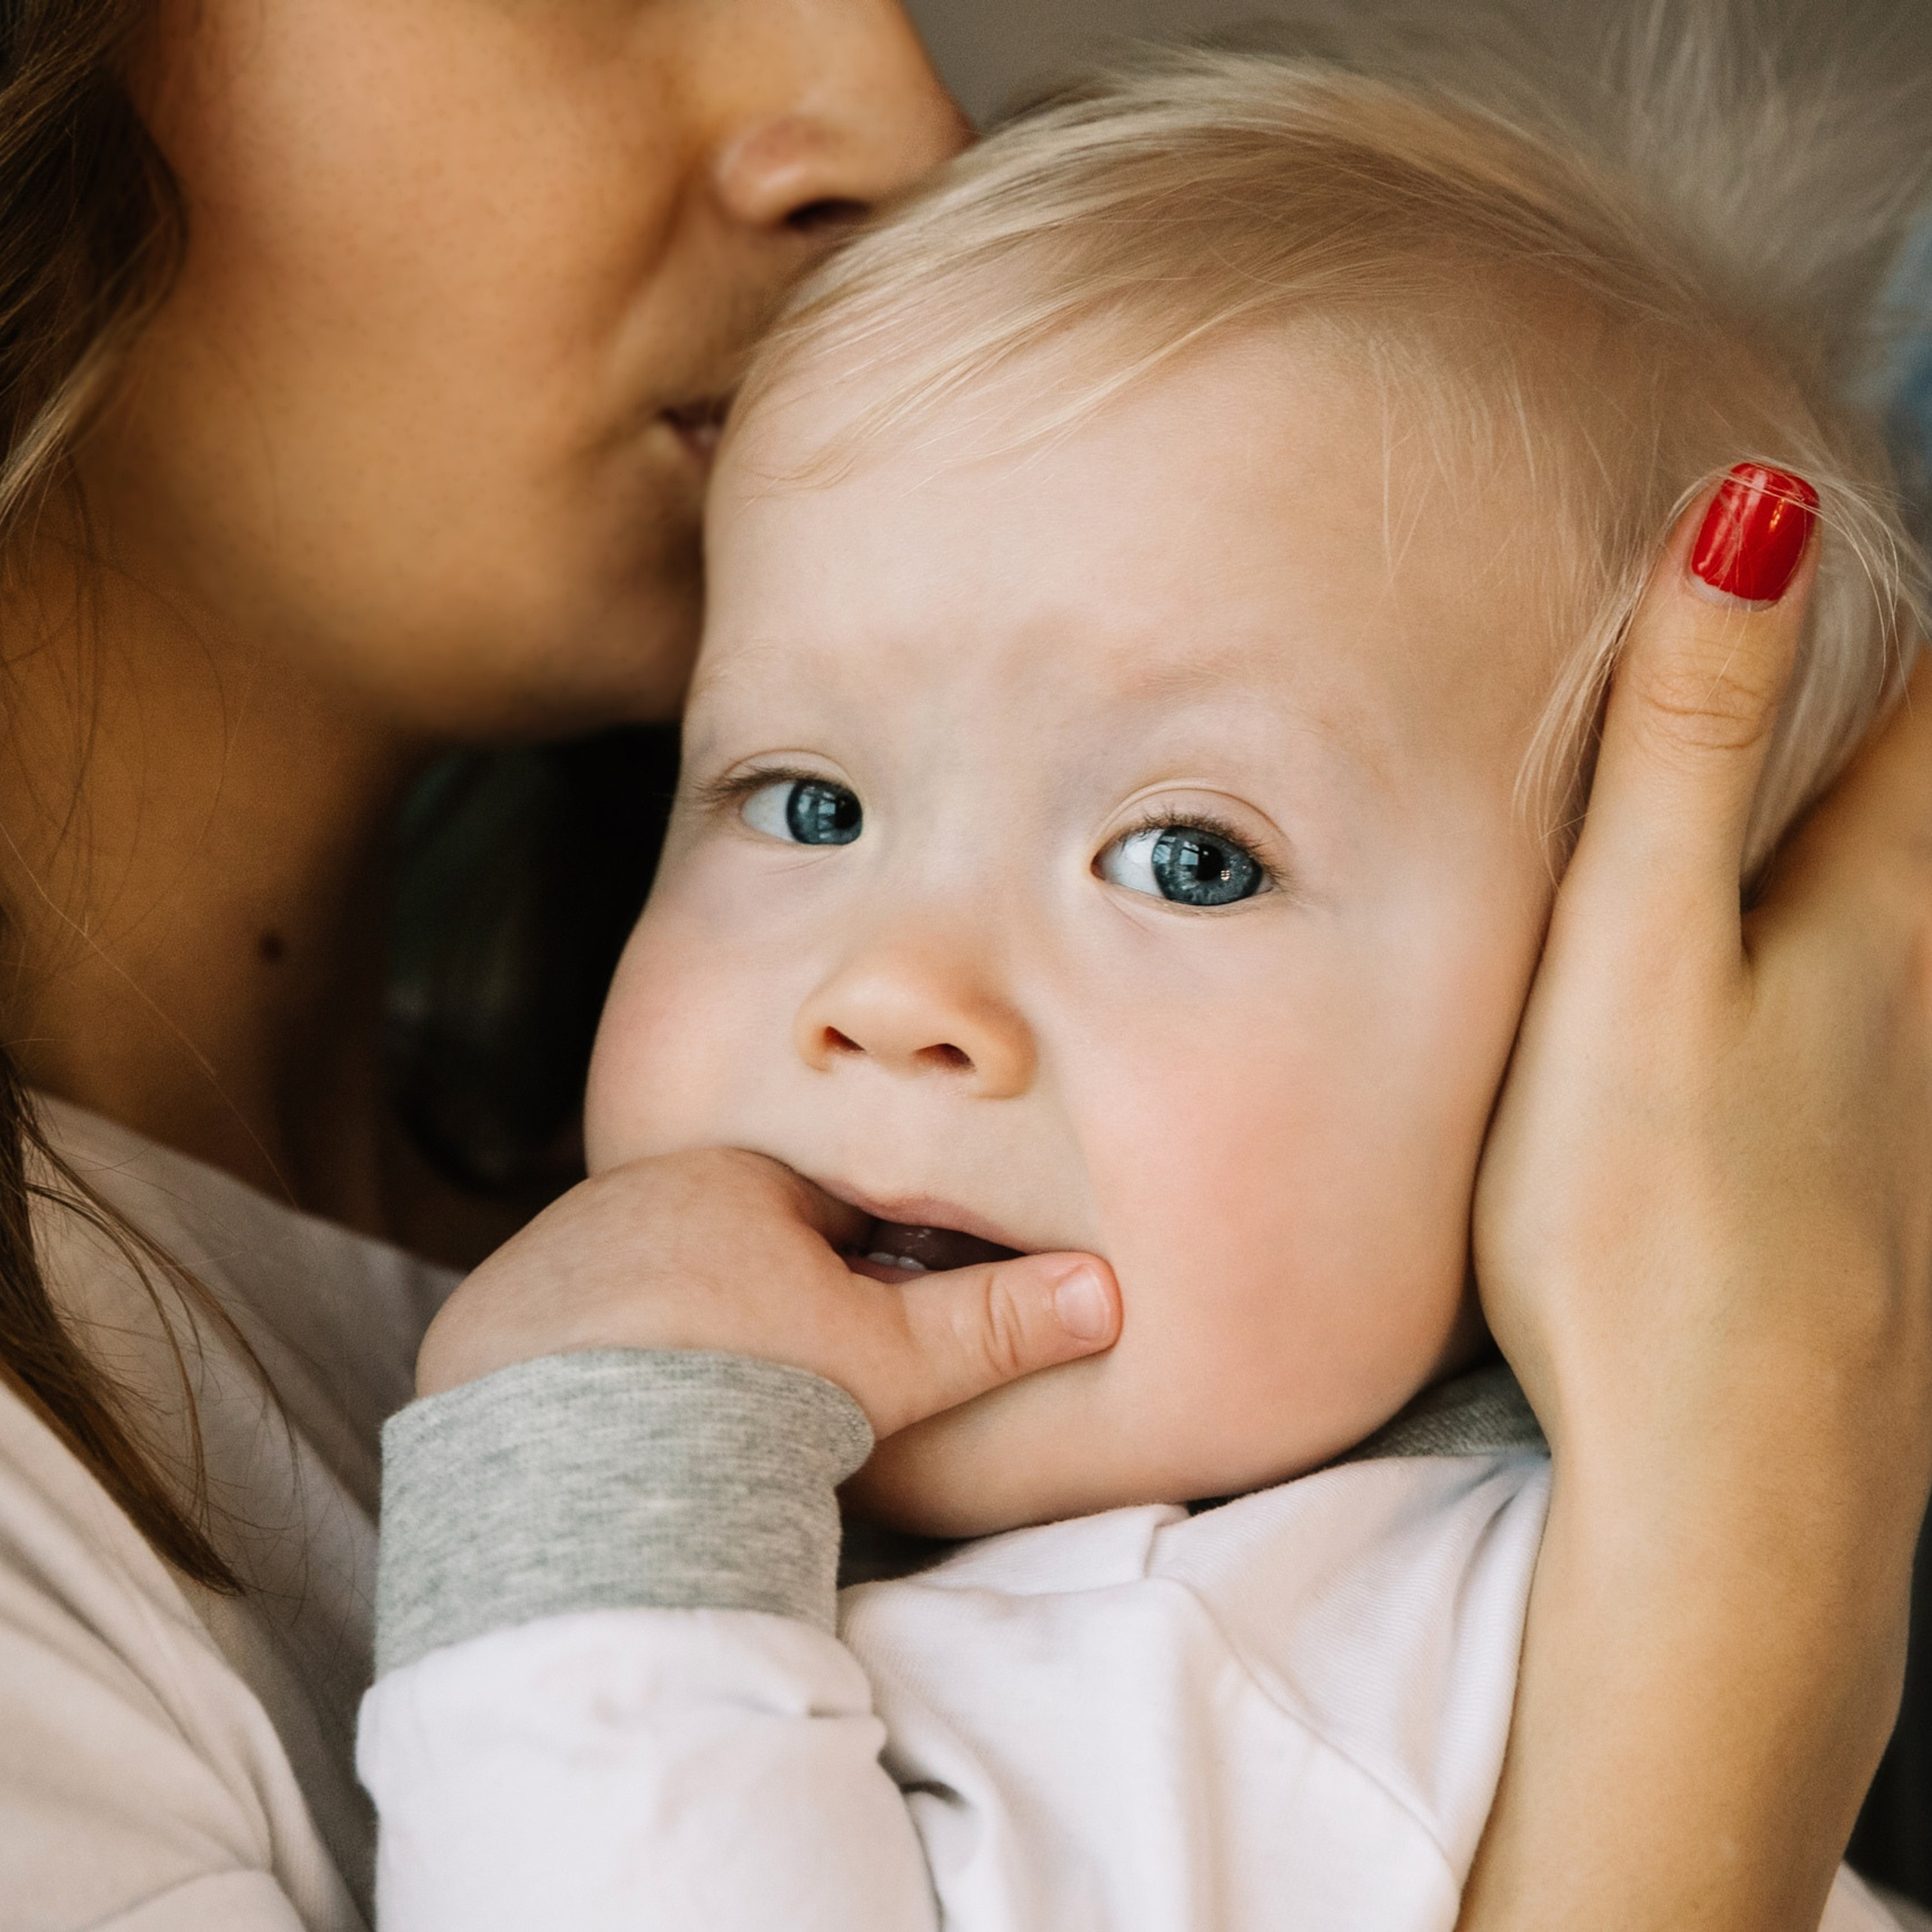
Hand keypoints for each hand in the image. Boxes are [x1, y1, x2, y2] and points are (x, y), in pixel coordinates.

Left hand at [414, 1146, 1120, 1438]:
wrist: (588, 1462)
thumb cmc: (753, 1390)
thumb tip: (1105, 1292)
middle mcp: (630, 1197)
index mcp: (734, 1184)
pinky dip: (575, 1375)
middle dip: (752, 1301)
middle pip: (720, 1246)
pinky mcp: (480, 1328)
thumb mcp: (894, 1361)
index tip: (857, 1343)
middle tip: (774, 1392)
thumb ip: (996, 1322)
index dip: (851, 1279)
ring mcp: (545, 1258)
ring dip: (662, 1334)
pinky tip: (604, 1432)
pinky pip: (544, 1339)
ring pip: (633, 1288)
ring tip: (690, 1420)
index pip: (815, 1216)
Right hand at [1463, 483, 1931, 1928]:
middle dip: (1865, 713)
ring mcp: (1909, 1100)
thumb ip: (1686, 746)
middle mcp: (1925, 992)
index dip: (1871, 604)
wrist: (1738, 1480)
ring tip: (1777, 795)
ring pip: (1907, 919)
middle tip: (1784, 641)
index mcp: (1875, 913)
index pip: (1912, 701)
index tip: (1808, 529)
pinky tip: (1777, 1000)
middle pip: (1919, 807)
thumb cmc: (1656, 1218)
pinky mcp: (1872, 1188)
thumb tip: (1758, 517)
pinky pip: (1879, 1023)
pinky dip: (1840, 962)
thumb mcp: (1638, 960)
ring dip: (1856, 839)